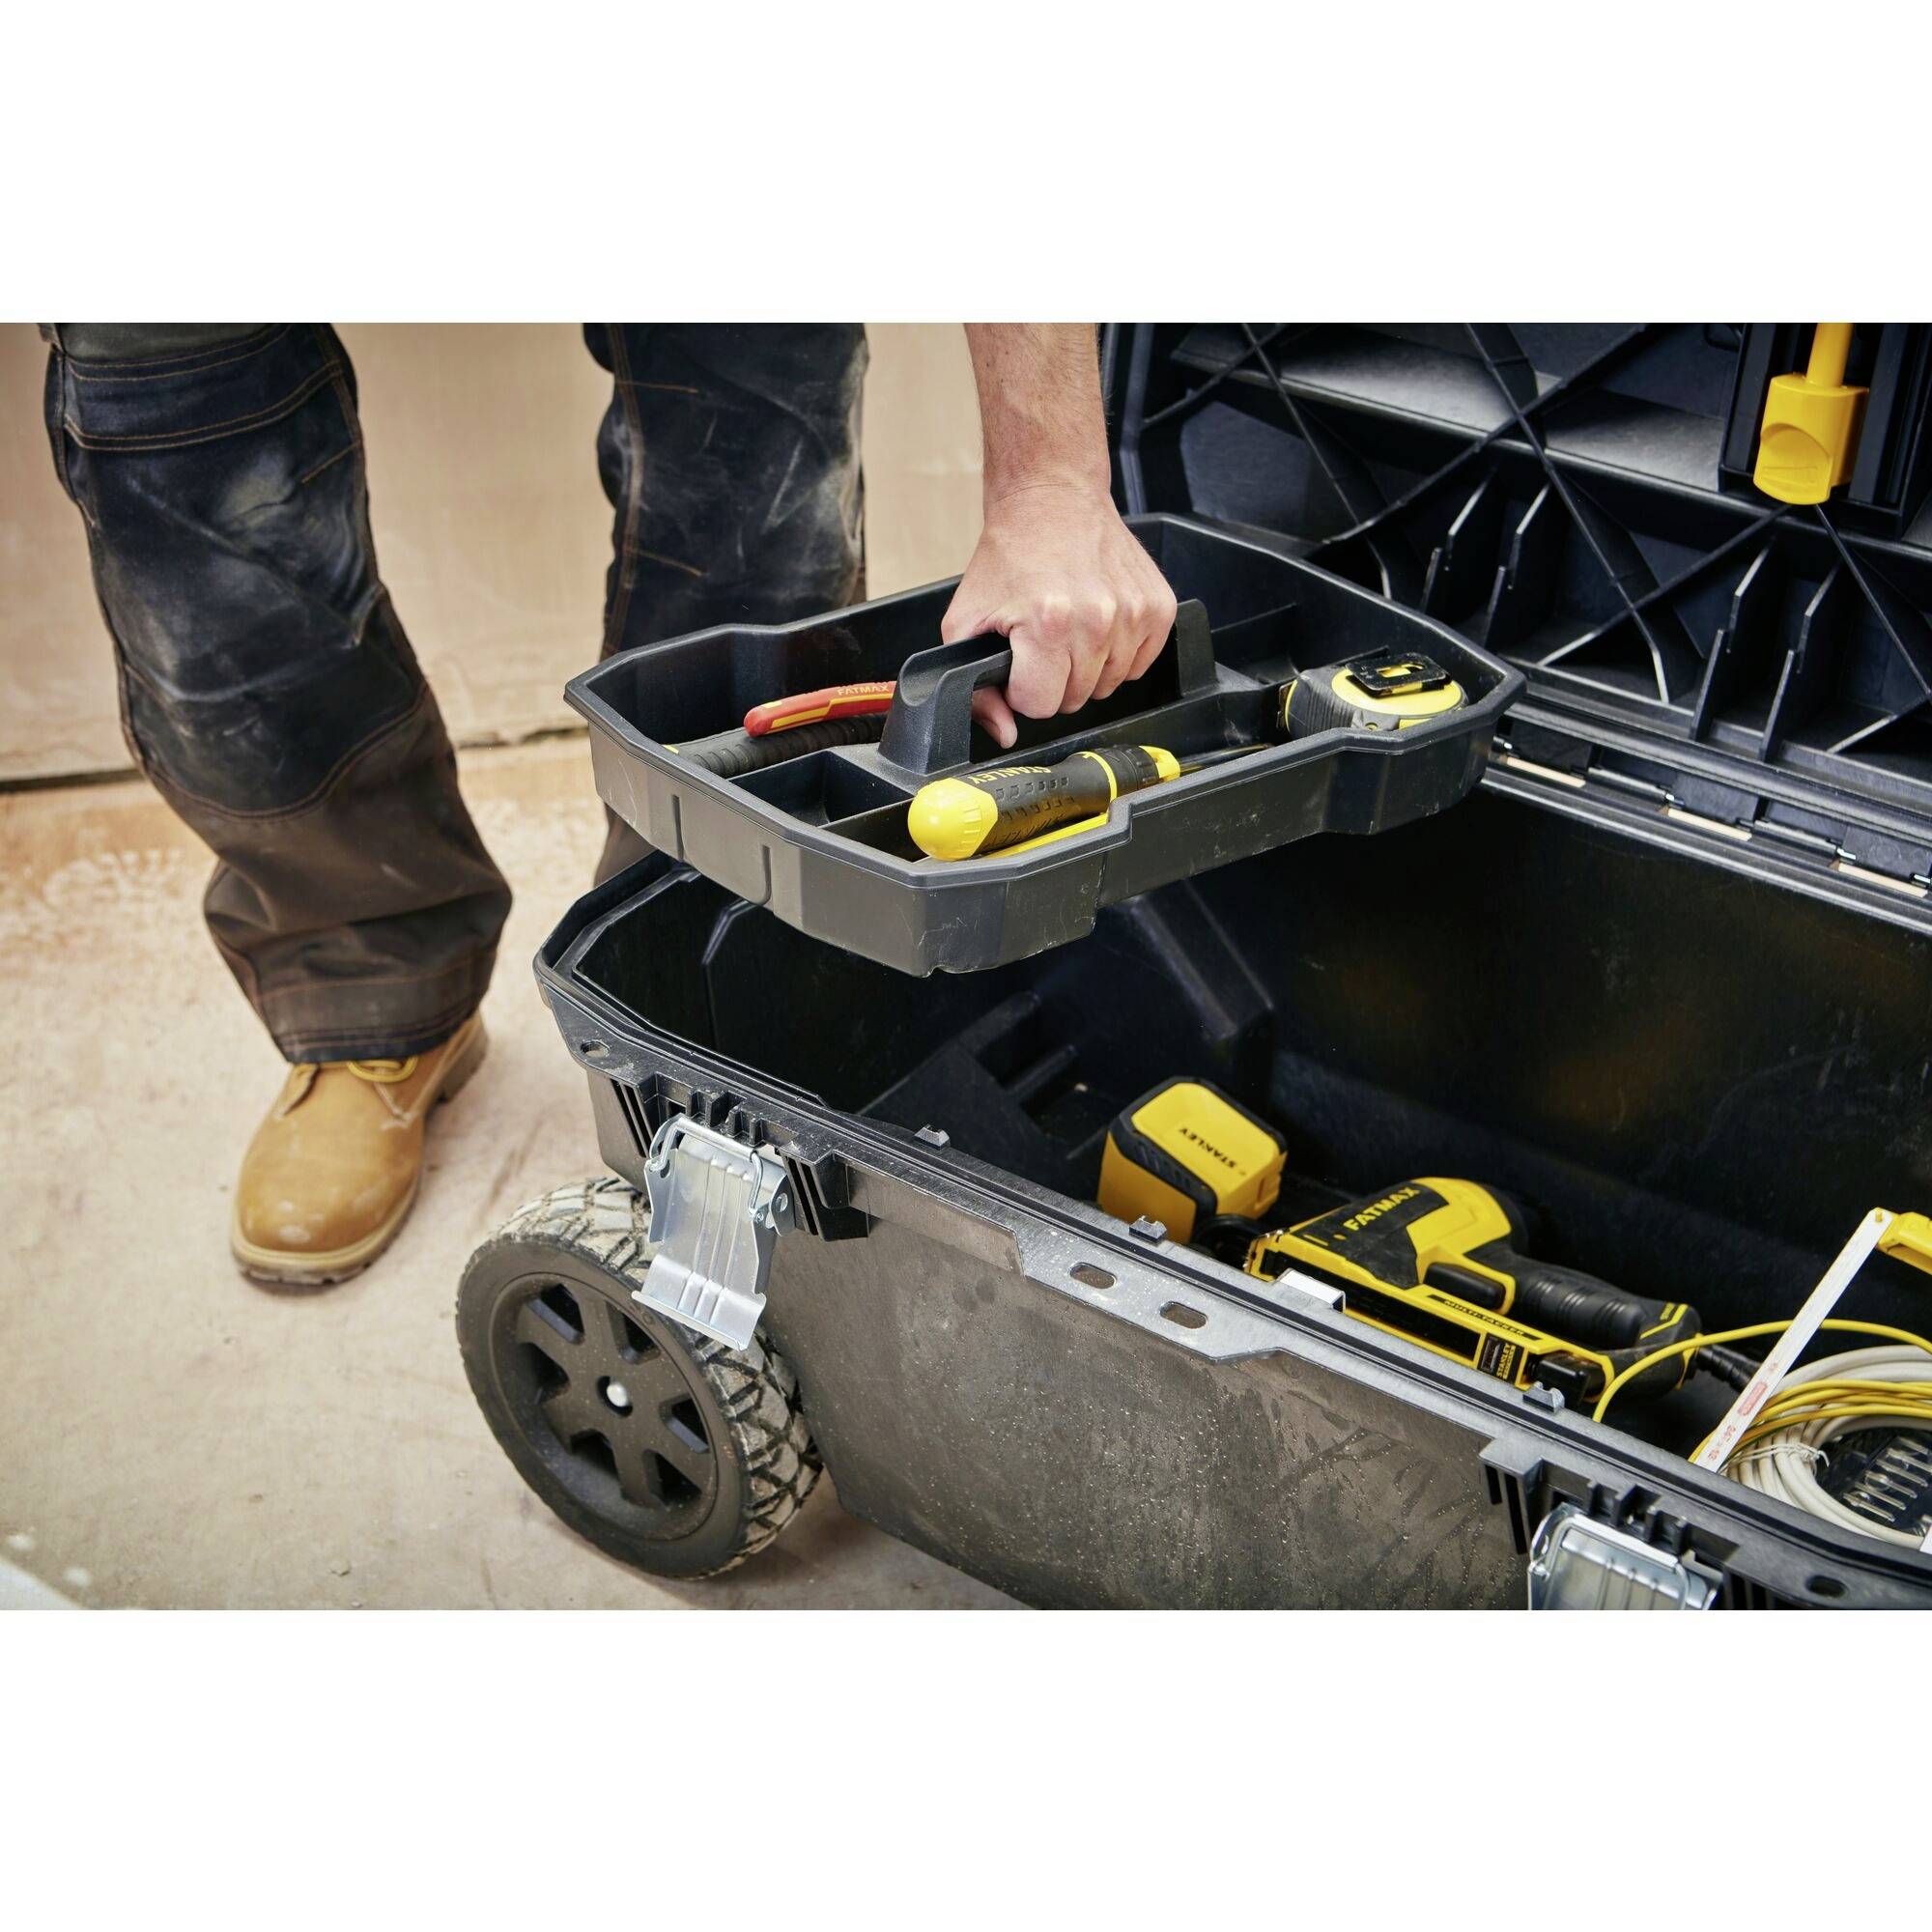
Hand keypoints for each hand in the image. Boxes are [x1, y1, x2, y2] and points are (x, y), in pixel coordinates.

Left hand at [939, 481, 1178, 749]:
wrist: (1052, 499)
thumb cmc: (1010, 556)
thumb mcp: (967, 622)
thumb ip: (976, 689)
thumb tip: (1005, 733)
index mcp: (1048, 623)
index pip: (1041, 705)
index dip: (1024, 689)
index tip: (1021, 661)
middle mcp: (1098, 618)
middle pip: (1076, 698)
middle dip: (1055, 678)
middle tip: (1042, 639)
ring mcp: (1134, 612)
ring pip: (1110, 685)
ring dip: (1087, 666)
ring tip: (1070, 627)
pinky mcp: (1159, 606)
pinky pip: (1139, 663)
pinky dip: (1118, 652)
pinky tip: (1097, 622)